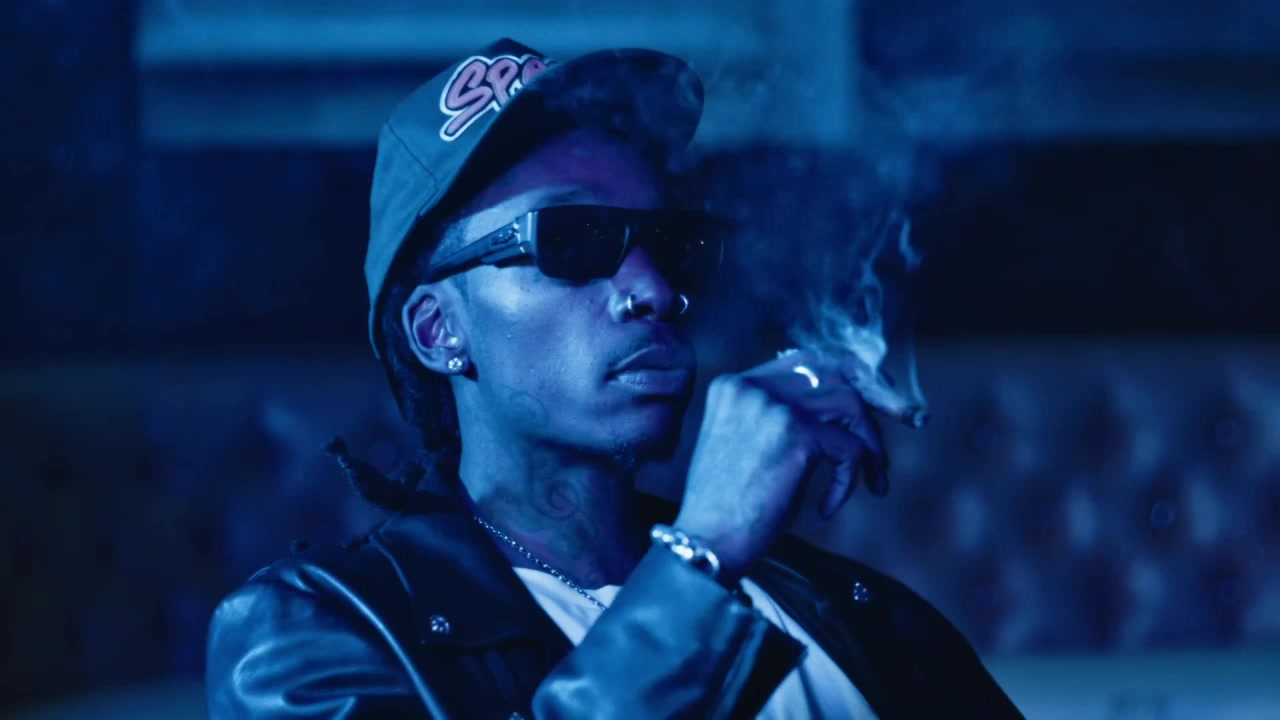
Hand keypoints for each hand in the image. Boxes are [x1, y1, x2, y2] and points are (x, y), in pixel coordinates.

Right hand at [674, 347, 903, 583]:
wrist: (706, 542)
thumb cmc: (725, 505)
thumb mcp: (745, 445)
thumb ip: (779, 417)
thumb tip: (839, 410)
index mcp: (734, 385)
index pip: (804, 361)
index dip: (846, 376)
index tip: (875, 396)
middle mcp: (752, 386)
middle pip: (835, 373)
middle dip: (877, 395)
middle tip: (908, 418)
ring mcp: (775, 407)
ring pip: (851, 406)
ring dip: (870, 444)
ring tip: (872, 478)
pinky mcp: (797, 436)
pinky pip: (850, 449)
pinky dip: (849, 480)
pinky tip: (828, 508)